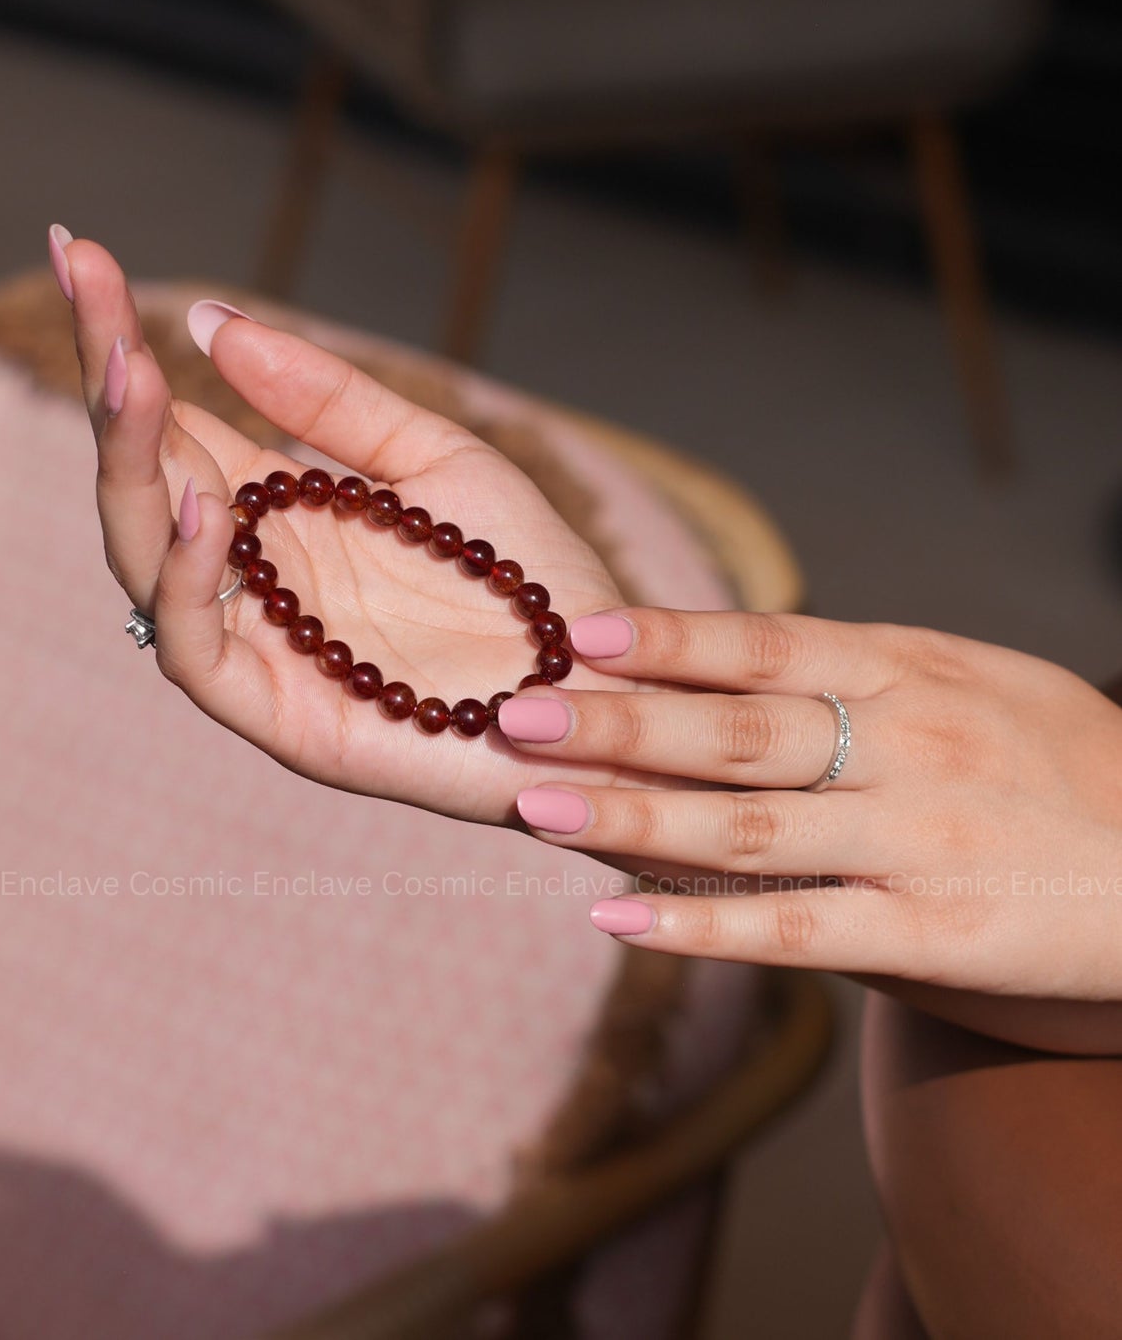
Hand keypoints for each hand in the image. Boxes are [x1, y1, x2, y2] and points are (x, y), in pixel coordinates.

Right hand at [56, 235, 691, 823]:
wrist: (607, 682)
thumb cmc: (528, 577)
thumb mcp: (435, 460)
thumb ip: (330, 402)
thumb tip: (213, 322)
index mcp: (281, 514)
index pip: (174, 422)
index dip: (123, 342)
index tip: (85, 250)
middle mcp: (255, 575)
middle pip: (145, 479)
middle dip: (111, 384)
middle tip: (88, 280)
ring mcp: (263, 646)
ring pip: (146, 561)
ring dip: (131, 468)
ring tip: (133, 376)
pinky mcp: (283, 716)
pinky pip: (198, 651)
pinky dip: (186, 580)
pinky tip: (202, 505)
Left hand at [495, 605, 1121, 1010]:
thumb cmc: (1051, 758)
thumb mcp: (965, 678)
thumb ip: (849, 671)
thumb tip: (710, 658)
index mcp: (912, 671)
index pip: (770, 646)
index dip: (670, 639)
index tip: (578, 631)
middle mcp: (910, 748)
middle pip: (739, 735)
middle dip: (619, 724)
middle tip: (517, 714)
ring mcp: (920, 843)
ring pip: (750, 831)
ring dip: (632, 819)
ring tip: (537, 806)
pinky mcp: (935, 936)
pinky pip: (799, 932)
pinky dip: (703, 927)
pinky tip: (620, 922)